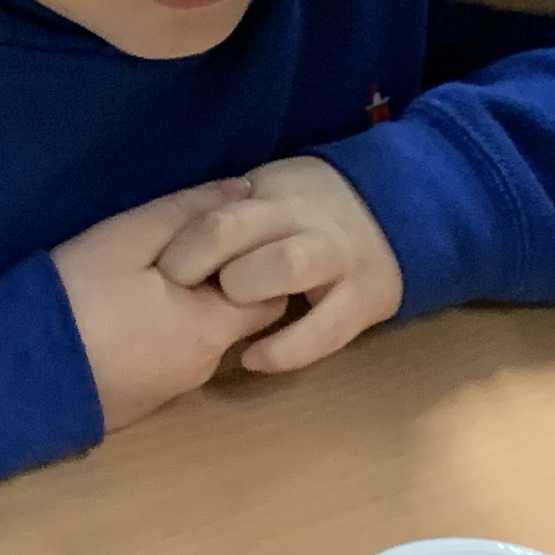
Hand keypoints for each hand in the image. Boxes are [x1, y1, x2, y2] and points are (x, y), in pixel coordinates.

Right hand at [54, 181, 291, 431]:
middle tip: (177, 251)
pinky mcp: (142, 403)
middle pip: (236, 317)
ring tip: (145, 279)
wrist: (14, 377)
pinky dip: (161, 336)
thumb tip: (244, 190)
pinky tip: (127, 315)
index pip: (272, 292)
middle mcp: (203, 366)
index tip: (223, 235)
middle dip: (220, 284)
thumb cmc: (76, 297)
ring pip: (200, 339)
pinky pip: (168, 360)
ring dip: (186, 309)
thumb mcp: (127, 238)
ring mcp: (172, 390)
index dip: (254, 259)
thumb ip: (187, 211)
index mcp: (210, 327)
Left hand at [153, 156, 403, 376]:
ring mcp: (342, 256)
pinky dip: (283, 351)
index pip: (213, 213)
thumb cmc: (305, 210)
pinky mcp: (370, 299)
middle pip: (232, 229)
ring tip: (227, 313)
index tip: (162, 270)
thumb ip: (225, 215)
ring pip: (285, 264)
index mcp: (275, 195)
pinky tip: (252, 358)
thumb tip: (163, 241)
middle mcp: (306, 219)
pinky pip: (323, 332)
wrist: (392, 211)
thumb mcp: (264, 195)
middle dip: (199, 262)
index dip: (181, 247)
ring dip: (244, 293)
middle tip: (185, 289)